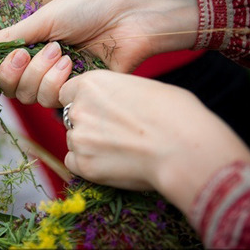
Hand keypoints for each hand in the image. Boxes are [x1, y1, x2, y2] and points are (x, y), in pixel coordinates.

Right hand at [0, 0, 201, 106]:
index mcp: (34, 46)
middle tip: (49, 50)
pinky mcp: (82, 96)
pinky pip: (57, 105)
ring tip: (65, 54)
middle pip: (15, 90)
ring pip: (34, 99)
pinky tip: (74, 66)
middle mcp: (44, 68)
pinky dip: (60, 86)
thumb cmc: (92, 8)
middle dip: (26, 73)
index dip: (5, 69)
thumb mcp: (47, 19)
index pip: (4, 72)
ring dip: (45, 77)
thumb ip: (12, 35)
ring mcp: (63, 83)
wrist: (130, 17)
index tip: (18, 53)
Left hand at [58, 70, 247, 212]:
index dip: (83, 101)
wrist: (181, 147)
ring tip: (122, 150)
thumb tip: (118, 103)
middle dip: (89, 124)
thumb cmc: (174, 114)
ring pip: (74, 141)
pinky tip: (113, 164)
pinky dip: (89, 165)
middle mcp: (78, 109)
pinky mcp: (84, 166)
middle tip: (117, 133)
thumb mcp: (143, 88)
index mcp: (92, 84)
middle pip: (71, 118)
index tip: (100, 110)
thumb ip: (118, 94)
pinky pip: (75, 164)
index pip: (68, 92)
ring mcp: (79, 139)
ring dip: (90, 146)